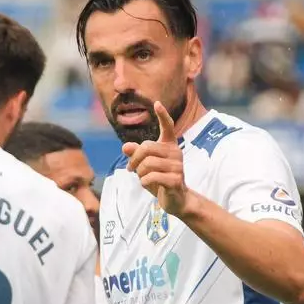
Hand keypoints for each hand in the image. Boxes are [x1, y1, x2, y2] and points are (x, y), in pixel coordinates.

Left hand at [121, 101, 190, 216]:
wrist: (176, 200)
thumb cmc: (159, 179)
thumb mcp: (145, 166)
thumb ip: (136, 154)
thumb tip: (125, 146)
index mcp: (169, 145)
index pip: (168, 126)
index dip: (162, 115)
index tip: (157, 103)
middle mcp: (176, 152)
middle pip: (146, 147)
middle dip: (134, 159)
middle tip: (131, 169)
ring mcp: (178, 166)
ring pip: (147, 164)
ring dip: (139, 173)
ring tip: (142, 178)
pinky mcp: (176, 180)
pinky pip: (151, 177)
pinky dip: (144, 182)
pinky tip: (147, 184)